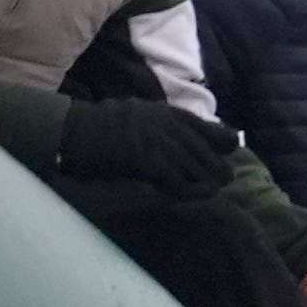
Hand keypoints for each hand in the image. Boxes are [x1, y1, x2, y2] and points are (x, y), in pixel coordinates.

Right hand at [58, 99, 236, 195]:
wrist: (79, 131)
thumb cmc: (104, 122)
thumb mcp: (141, 111)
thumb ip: (165, 121)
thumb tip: (187, 134)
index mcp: (171, 113)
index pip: (213, 131)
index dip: (223, 144)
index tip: (227, 153)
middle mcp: (172, 127)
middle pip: (209, 154)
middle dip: (217, 170)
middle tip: (222, 181)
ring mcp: (162, 144)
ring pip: (199, 169)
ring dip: (206, 183)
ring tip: (210, 191)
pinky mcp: (151, 163)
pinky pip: (181, 182)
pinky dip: (190, 192)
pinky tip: (191, 195)